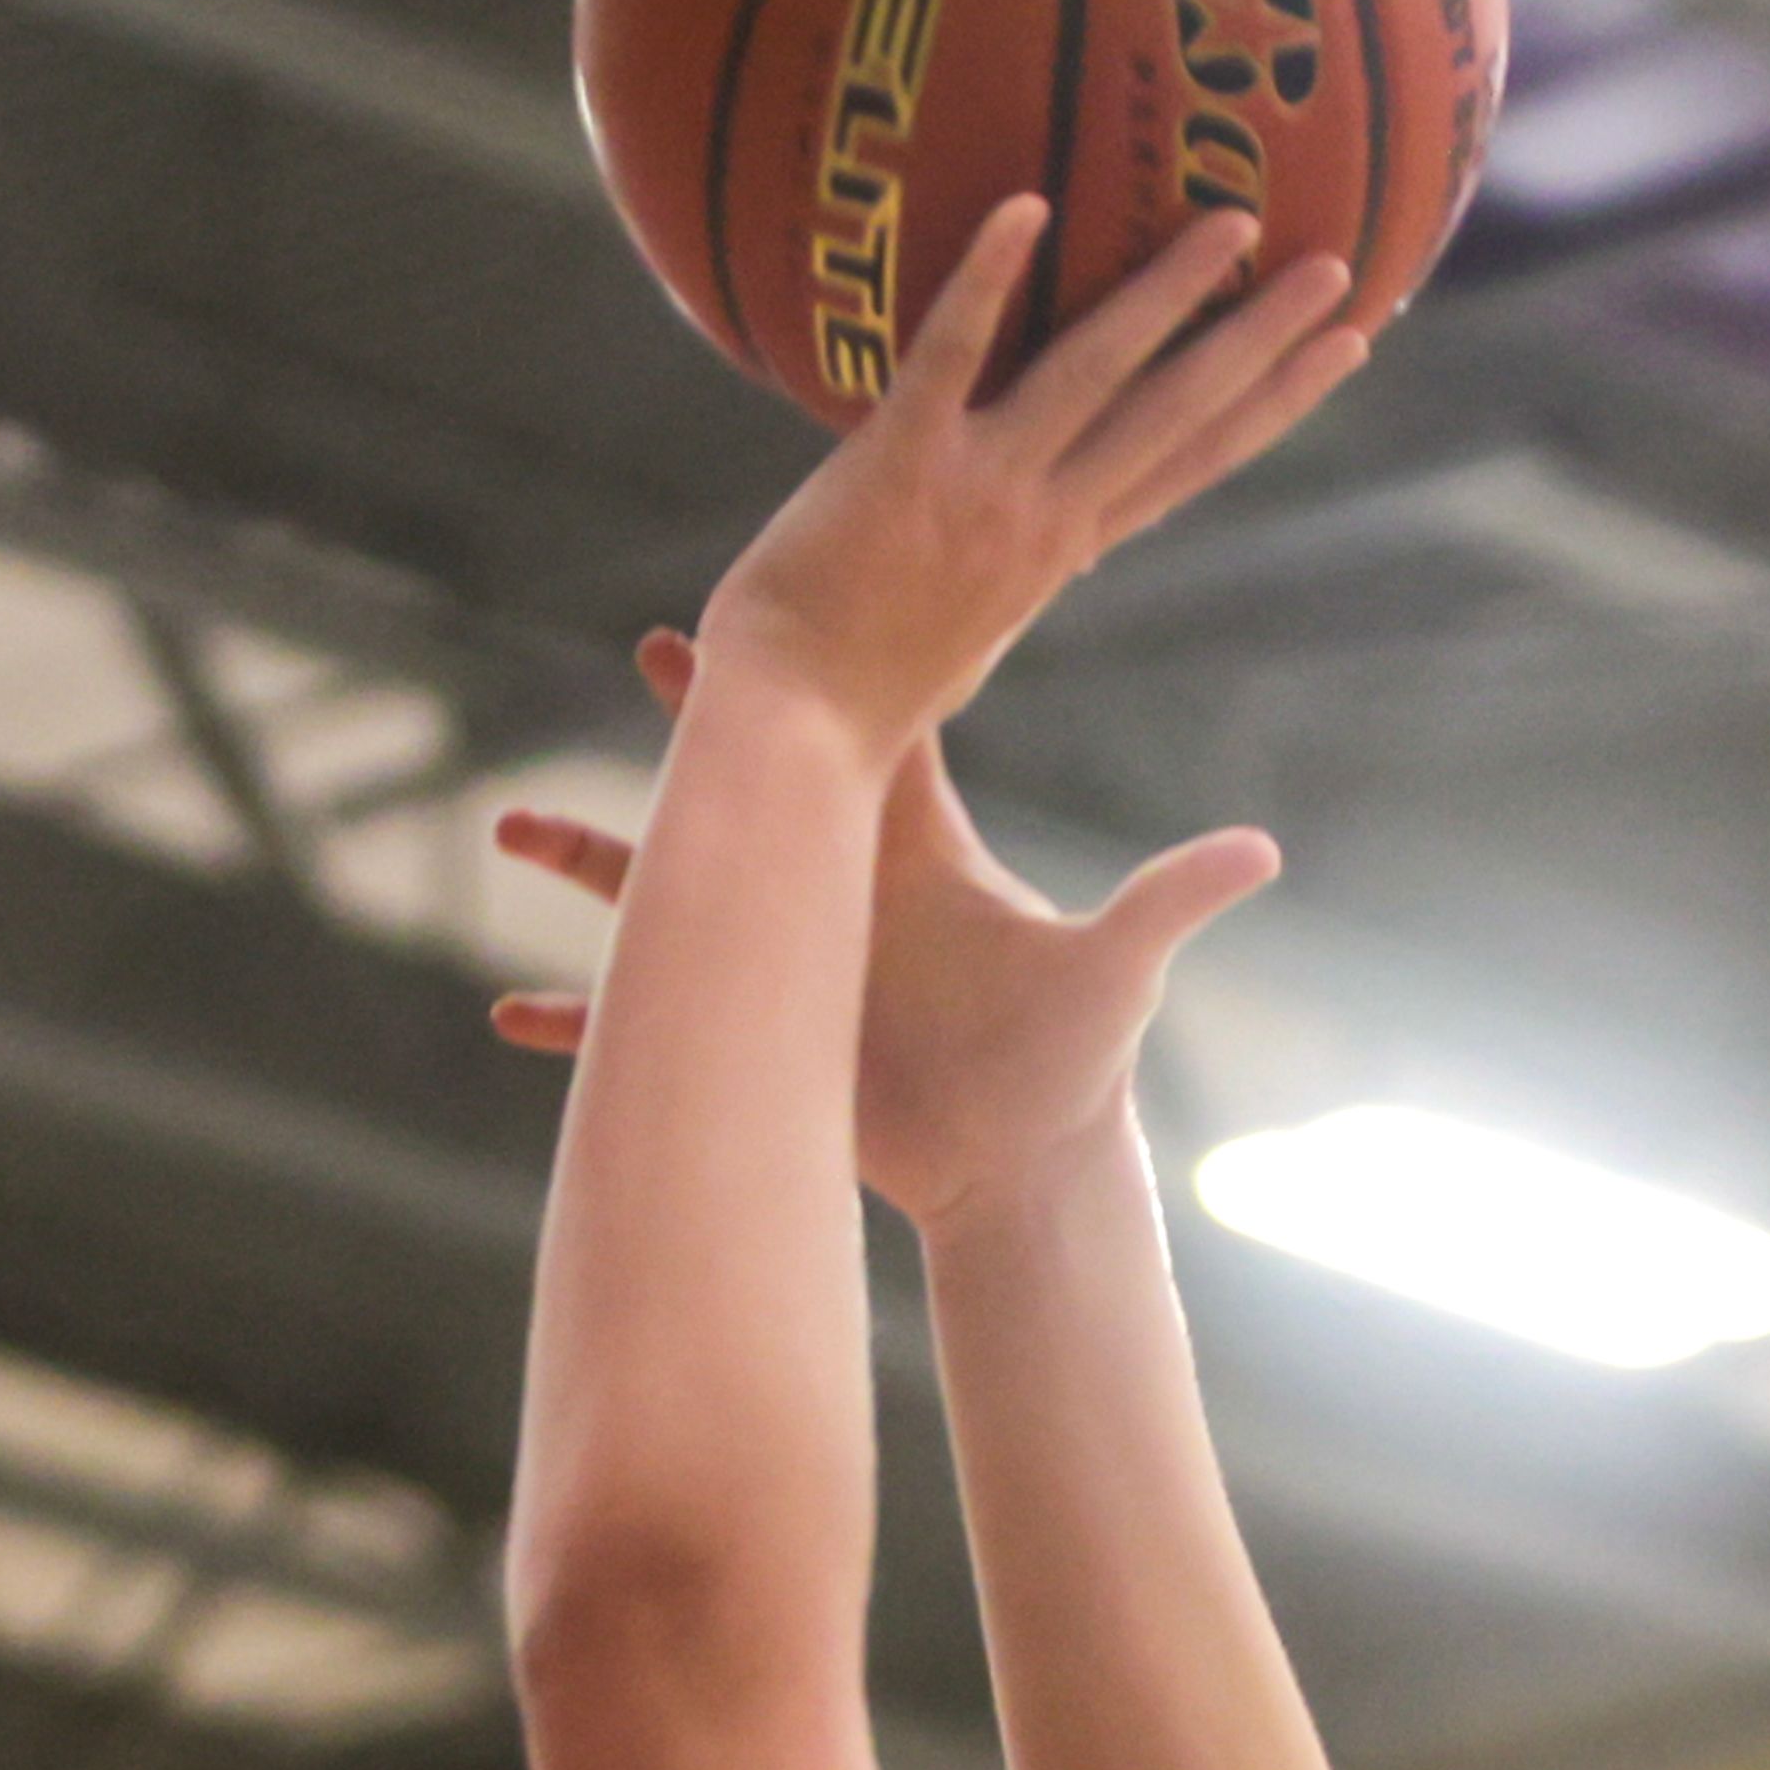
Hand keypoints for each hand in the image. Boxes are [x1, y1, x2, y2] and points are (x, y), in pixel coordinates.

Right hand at [498, 640, 1275, 1238]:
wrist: (1026, 1170)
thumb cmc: (1070, 1069)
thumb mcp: (1117, 972)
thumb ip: (1174, 900)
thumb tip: (1264, 847)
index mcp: (909, 848)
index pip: (851, 730)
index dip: (810, 664)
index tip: (770, 599)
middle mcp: (838, 891)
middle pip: (750, 786)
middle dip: (695, 728)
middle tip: (643, 645)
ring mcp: (789, 967)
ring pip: (674, 899)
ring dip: (593, 861)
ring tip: (506, 824)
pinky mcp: (760, 1049)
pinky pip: (652, 1032)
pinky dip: (584, 1027)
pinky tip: (509, 1016)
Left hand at [691, 192, 1364, 762]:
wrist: (789, 742)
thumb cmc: (853, 700)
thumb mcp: (959, 638)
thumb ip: (1000, 577)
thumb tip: (1030, 551)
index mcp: (1060, 553)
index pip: (1191, 463)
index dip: (1271, 404)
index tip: (1340, 351)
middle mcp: (1041, 518)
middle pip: (1177, 413)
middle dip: (1262, 337)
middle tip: (1335, 268)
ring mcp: (977, 488)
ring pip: (1094, 371)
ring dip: (1170, 292)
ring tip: (1236, 221)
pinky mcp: (896, 463)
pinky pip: (950, 353)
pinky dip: (988, 279)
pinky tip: (1029, 204)